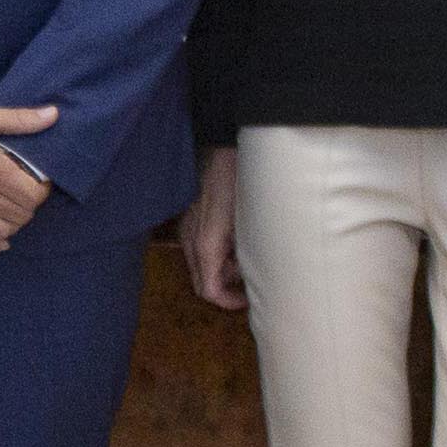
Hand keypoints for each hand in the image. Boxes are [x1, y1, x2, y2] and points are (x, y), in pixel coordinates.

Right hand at [0, 100, 56, 254]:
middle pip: (22, 215)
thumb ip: (20, 120)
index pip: (34, 195)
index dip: (40, 191)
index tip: (36, 185)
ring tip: (7, 211)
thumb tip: (53, 114)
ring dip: (11, 223)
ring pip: (3, 232)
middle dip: (27, 206)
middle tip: (21, 197)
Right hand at [177, 148, 244, 310]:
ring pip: (200, 265)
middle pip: (203, 281)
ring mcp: (187, 227)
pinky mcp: (190, 218)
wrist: (224, 144)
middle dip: (227, 285)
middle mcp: (190, 238)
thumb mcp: (250, 221)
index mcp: (206, 243)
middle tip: (251, 276)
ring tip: (247, 252)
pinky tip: (236, 236)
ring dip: (223, 268)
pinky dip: (217, 252)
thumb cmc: (240, 179)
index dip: (229, 302)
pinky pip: (199, 247)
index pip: (209, 291)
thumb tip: (259, 276)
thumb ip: (249, 252)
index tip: (248, 299)